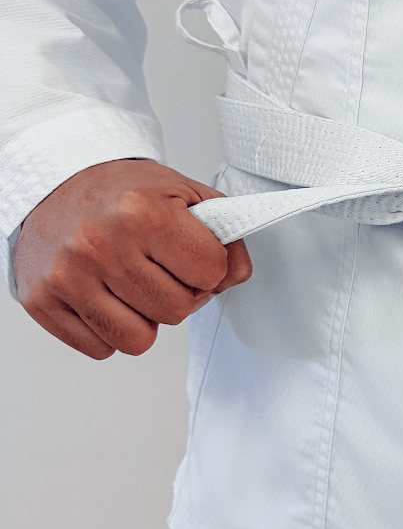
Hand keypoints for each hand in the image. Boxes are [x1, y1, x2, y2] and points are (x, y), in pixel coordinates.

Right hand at [12, 159, 251, 358]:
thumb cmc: (123, 190)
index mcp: (141, 213)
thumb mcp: (186, 194)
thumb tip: (235, 277)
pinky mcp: (42, 300)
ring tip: (137, 286)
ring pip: (139, 340)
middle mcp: (101, 245)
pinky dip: (111, 331)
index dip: (211, 268)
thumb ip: (225, 235)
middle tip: (164, 271)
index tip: (195, 256)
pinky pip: (100, 348)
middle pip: (177, 310)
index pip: (211, 273)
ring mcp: (68, 276)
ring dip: (147, 318)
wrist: (58, 181)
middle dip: (182, 294)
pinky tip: (108, 297)